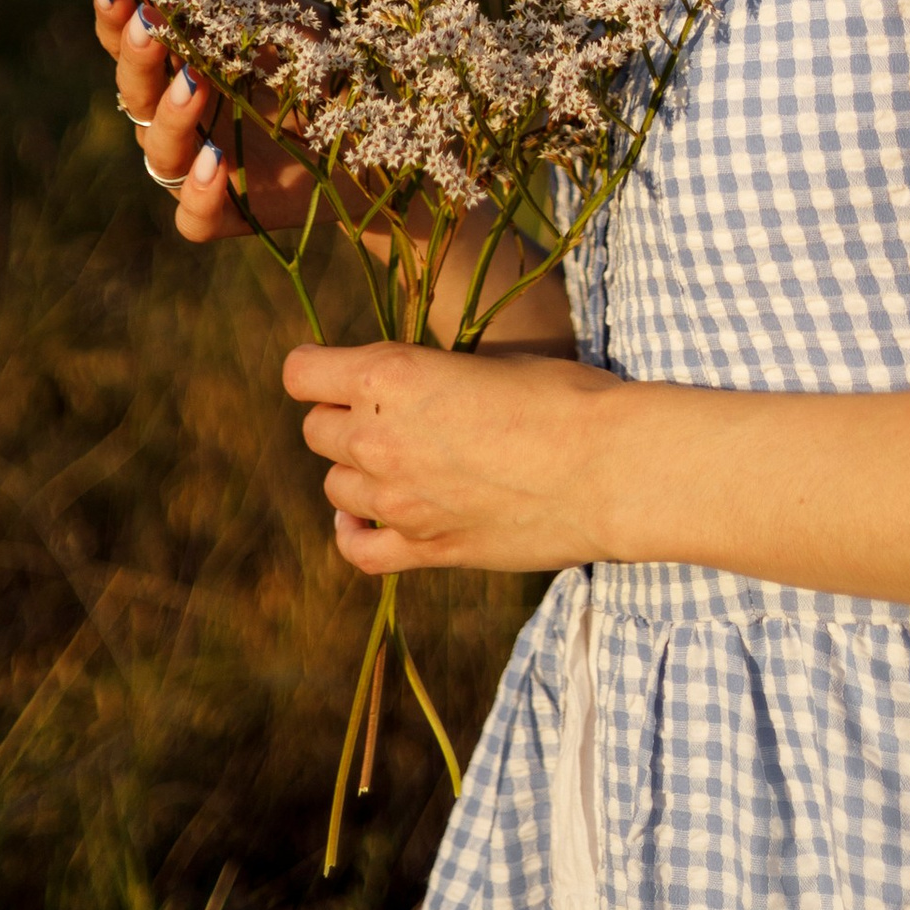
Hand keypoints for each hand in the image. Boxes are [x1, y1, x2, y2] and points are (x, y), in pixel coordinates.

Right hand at [88, 0, 311, 246]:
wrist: (373, 150)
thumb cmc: (330, 77)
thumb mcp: (309, 31)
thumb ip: (278, 8)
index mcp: (187, 66)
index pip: (136, 38)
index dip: (117, 11)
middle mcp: (182, 119)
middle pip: (135, 92)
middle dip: (135, 55)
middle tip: (146, 23)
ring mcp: (200, 168)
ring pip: (159, 152)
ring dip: (170, 115)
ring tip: (193, 84)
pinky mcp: (229, 215)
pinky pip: (194, 217)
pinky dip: (199, 193)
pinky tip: (216, 163)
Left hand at [284, 339, 624, 574]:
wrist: (607, 467)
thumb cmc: (562, 395)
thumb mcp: (487, 359)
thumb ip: (429, 377)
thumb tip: (411, 390)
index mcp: (389, 376)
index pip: (302, 372)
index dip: (318, 368)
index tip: (341, 369)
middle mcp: (377, 438)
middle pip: (316, 430)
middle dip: (341, 417)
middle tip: (388, 413)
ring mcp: (396, 501)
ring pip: (336, 486)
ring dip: (356, 470)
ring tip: (399, 460)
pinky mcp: (424, 549)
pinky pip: (359, 549)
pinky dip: (356, 533)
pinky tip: (371, 519)